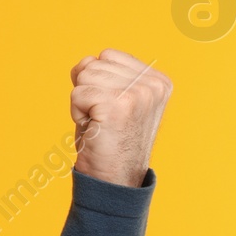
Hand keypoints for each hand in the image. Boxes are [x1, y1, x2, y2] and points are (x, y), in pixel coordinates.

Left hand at [69, 48, 172, 186]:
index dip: (96, 82)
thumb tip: (85, 61)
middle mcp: (153, 84)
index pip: (107, 55)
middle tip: (103, 120)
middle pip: (93, 63)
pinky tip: (95, 130)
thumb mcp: (112, 99)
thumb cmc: (108, 141)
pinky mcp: (119, 104)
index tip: (110, 109)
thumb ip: (103, 74)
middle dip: (88, 92)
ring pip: (84, 76)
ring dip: (82, 103)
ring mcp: (139, 93)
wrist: (114, 180)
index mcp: (158, 80)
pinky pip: (77, 94)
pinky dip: (77, 113)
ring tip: (100, 124)